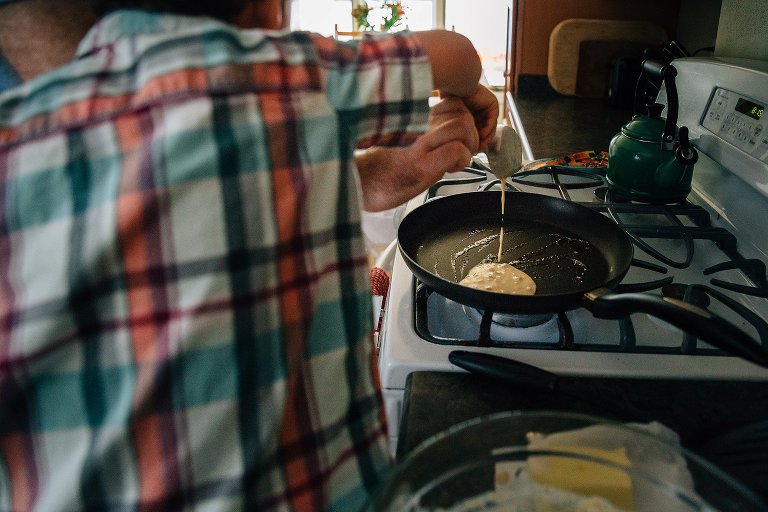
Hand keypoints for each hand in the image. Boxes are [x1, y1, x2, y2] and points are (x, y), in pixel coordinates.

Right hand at [356, 97, 478, 210]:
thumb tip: (450, 136)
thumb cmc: (377, 168)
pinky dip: (461, 161)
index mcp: (412, 116)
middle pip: (462, 111)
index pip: (452, 102)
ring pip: (463, 126)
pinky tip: (448, 170)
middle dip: (470, 134)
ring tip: (455, 161)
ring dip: (468, 146)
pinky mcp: (421, 164)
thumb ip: (423, 131)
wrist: (357, 184)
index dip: (463, 120)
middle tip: (461, 152)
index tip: (459, 139)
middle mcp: (416, 123)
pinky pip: (457, 151)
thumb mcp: (401, 140)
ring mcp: (419, 142)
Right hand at [457, 85, 498, 150]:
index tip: (471, 151)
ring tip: (479, 144)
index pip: (475, 131)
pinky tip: (481, 135)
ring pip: (490, 127)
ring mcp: (486, 107)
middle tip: (476, 150)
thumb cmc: (448, 102)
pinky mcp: (492, 104)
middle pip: (484, 130)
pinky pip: (492, 120)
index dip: (474, 142)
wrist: (454, 88)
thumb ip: (457, 130)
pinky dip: (488, 129)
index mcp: (470, 114)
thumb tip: (459, 146)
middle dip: (481, 141)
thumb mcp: (452, 120)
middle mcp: (479, 111)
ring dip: (485, 137)